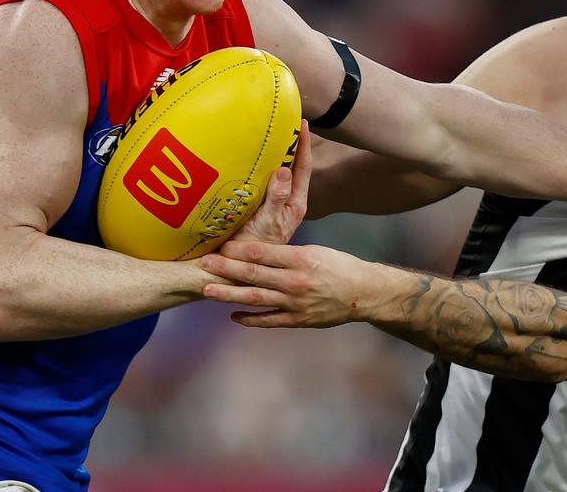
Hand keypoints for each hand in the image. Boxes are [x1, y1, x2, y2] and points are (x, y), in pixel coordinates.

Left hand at [200, 241, 368, 327]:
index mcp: (301, 259)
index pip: (263, 253)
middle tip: (204, 264)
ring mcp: (295, 303)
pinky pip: (269, 320)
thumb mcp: (315, 251)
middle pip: (254, 274)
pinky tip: (233, 315)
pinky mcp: (298, 320)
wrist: (362, 294)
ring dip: (229, 294)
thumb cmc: (338, 266)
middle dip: (226, 269)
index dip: (238, 250)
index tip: (220, 246)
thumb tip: (257, 250)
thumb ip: (287, 253)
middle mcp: (295, 281)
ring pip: (256, 298)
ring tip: (208, 290)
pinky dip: (250, 319)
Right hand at [228, 120, 310, 245]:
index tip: (303, 122)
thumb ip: (276, 198)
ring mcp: (272, 202)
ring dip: (274, 153)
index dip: (304, 144)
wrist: (235, 265)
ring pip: (276, 171)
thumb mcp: (267, 222)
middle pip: (292, 165)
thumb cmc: (255, 247)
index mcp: (295, 203)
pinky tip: (249, 156)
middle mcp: (286, 200)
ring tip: (268, 131)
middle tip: (285, 120)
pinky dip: (258, 165)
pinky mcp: (258, 204)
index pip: (303, 167)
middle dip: (290, 143)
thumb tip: (284, 169)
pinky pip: (261, 179)